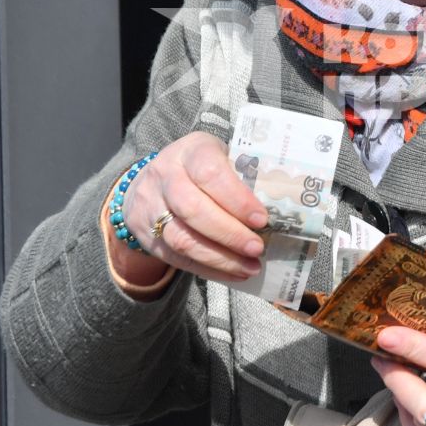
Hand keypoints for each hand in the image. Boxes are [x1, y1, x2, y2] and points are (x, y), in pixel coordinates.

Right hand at [111, 132, 270, 285]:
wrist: (150, 182)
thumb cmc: (200, 168)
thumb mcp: (219, 157)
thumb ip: (242, 175)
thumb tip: (278, 208)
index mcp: (190, 151)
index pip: (210, 173)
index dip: (237, 199)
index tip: (262, 219)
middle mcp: (165, 176)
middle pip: (193, 210)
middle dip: (229, 234)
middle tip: (257, 248)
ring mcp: (151, 207)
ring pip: (182, 239)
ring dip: (220, 259)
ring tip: (250, 267)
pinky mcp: (148, 235)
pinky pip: (177, 259)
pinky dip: (209, 270)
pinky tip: (234, 274)